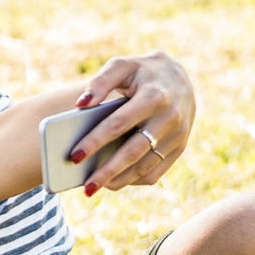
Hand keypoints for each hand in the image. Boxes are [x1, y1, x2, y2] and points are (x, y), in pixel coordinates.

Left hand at [71, 52, 195, 194]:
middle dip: (107, 171)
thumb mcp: (122, 65)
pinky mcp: (180, 147)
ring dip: (119, 181)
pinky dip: (133, 180)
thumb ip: (100, 81)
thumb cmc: (141, 72)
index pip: (119, 124)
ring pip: (145, 167)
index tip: (74, 156)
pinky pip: (156, 172)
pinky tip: (113, 182)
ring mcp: (178, 135)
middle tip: (85, 187)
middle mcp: (170, 118)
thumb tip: (81, 105)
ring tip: (94, 188)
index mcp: (154, 96)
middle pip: (133, 152)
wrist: (178, 77)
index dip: (95, 141)